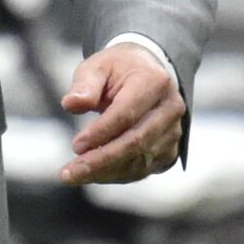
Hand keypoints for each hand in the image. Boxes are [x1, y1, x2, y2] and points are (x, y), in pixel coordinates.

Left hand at [62, 42, 187, 185]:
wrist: (147, 74)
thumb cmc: (118, 70)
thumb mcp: (98, 67)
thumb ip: (85, 85)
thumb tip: (72, 104)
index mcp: (155, 82)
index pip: (127, 113)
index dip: (101, 132)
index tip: (76, 146)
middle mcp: (170, 109)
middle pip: (136, 142)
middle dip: (100, 160)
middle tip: (69, 173)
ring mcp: (174, 132)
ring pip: (139, 161)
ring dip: (104, 172)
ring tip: (73, 175)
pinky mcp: (169, 151)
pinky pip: (141, 170)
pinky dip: (114, 175)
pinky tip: (91, 174)